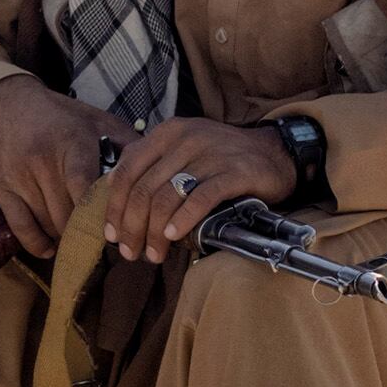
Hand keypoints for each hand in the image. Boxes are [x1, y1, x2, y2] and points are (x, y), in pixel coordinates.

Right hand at [0, 73, 128, 253]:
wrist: (6, 104)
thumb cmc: (60, 116)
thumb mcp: (96, 120)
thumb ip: (127, 144)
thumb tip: (153, 173)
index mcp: (72, 143)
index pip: (86, 191)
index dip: (101, 217)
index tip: (116, 232)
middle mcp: (43, 161)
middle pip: (69, 215)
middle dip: (88, 232)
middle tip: (103, 240)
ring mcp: (20, 177)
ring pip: (48, 224)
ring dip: (66, 237)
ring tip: (80, 237)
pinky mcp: (1, 189)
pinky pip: (21, 228)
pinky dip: (38, 244)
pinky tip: (51, 247)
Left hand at [104, 115, 296, 261]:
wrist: (274, 153)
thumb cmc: (223, 159)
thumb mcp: (183, 151)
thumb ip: (151, 165)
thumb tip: (115, 195)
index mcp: (167, 133)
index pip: (127, 171)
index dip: (115, 207)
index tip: (112, 235)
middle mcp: (185, 139)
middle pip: (144, 188)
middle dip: (132, 226)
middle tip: (131, 252)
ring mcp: (210, 154)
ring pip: (167, 196)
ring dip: (154, 231)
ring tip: (154, 253)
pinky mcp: (234, 171)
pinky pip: (200, 198)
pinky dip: (183, 220)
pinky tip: (174, 236)